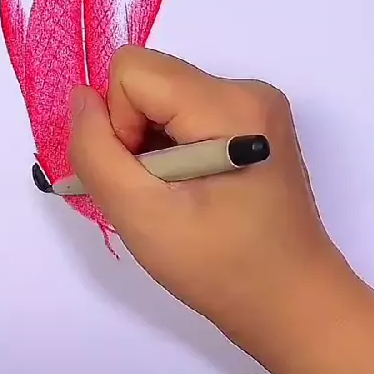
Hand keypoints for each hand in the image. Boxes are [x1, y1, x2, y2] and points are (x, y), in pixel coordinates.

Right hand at [69, 46, 336, 361]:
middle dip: (136, 132)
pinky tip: (195, 189)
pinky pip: (188, 112)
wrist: (292, 303)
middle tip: (159, 192)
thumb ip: (96, 150)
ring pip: (165, 96)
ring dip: (154, 143)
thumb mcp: (140, 215)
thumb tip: (81, 97)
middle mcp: (248, 90)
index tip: (145, 178)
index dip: (119, 123)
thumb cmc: (220, 267)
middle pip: (151, 79)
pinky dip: (174, 147)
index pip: (133, 70)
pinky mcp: (256, 123)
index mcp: (229, 104)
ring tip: (179, 194)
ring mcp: (257, 105)